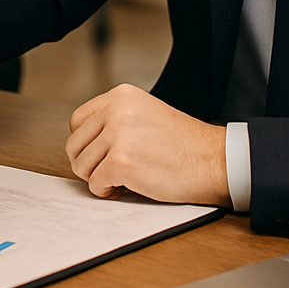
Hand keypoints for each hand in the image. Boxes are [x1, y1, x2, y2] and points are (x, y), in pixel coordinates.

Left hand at [65, 83, 230, 206]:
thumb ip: (116, 119)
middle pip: (74, 144)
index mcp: (121, 96)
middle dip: (88, 163)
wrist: (213, 161)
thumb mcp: (146, 114)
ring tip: (119, 180)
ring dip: (97, 178)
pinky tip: (124, 188)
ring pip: (81, 165)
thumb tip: (86, 142)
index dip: (86, 143)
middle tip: (108, 171)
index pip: (78, 120)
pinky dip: (106, 191)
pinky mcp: (121, 162)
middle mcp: (116, 110)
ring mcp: (118, 136)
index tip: (100, 154)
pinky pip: (95, 183)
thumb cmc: (184, 144)